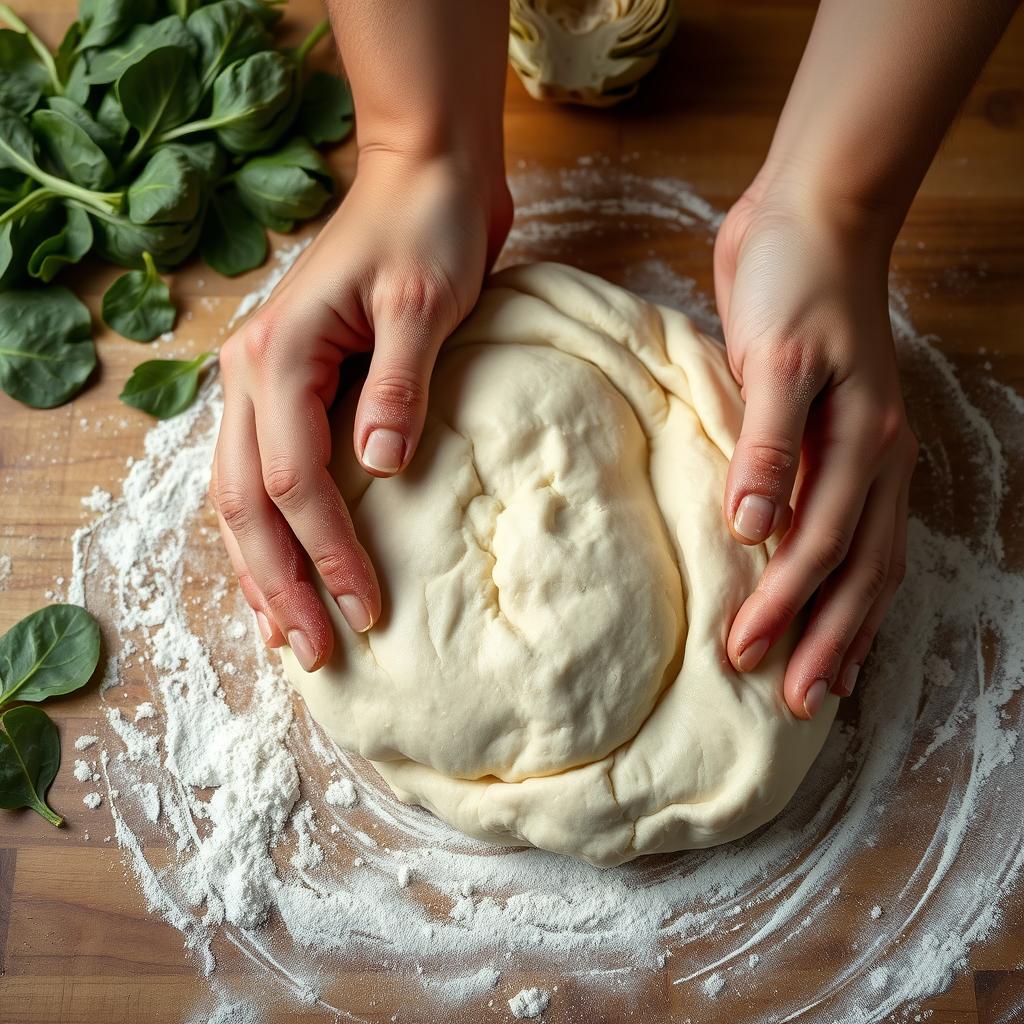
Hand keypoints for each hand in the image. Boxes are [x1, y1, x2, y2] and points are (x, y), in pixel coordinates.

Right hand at [210, 150, 511, 669]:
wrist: (423, 175)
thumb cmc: (428, 227)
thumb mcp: (425, 302)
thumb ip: (400, 385)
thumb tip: (382, 471)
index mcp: (279, 354)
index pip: (293, 479)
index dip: (329, 551)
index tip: (369, 609)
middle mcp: (252, 372)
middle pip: (244, 503)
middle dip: (279, 583)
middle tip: (314, 652)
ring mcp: (264, 380)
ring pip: (238, 496)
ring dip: (262, 569)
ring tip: (285, 634)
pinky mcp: (294, 387)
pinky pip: (264, 472)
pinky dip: (273, 530)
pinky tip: (286, 570)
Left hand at [713, 180, 917, 718]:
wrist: (813, 217)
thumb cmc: (794, 280)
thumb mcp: (773, 356)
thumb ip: (765, 443)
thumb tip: (752, 528)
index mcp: (862, 443)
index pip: (821, 548)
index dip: (785, 605)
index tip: (744, 654)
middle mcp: (875, 459)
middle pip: (858, 572)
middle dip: (826, 639)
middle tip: (795, 704)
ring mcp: (862, 454)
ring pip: (866, 560)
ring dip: (844, 622)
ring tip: (822, 679)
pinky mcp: (832, 443)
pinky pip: (849, 526)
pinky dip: (841, 576)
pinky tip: (826, 601)